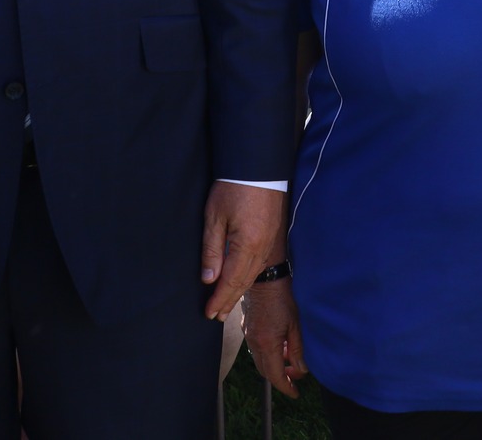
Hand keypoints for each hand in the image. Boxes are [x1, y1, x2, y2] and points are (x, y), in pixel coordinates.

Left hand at [201, 183, 282, 318]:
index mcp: (247, 246)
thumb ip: (212, 250)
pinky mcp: (272, 236)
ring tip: (226, 304)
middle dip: (228, 300)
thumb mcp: (214, 217)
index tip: (209, 313)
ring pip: (253, 275)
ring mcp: (270, 243)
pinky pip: (260, 265)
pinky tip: (242, 281)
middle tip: (216, 316)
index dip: (219, 299)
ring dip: (239, 291)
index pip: (231, 281)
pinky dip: (249, 278)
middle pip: (244, 282)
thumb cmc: (234, 188)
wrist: (260, 167)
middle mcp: (262, 249)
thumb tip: (208, 278)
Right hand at [242, 278, 308, 398]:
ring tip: (289, 359)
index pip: (275, 376)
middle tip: (295, 378)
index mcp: (267, 344)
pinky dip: (267, 354)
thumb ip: (297, 350)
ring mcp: (248, 336)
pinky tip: (279, 346)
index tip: (295, 393)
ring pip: (260, 361)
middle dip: (280, 378)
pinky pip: (256, 349)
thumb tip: (301, 370)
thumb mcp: (295, 326)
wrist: (265, 280)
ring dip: (274, 365)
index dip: (286, 387)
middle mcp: (254, 344)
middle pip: (265, 372)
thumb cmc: (282, 300)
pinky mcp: (247, 329)